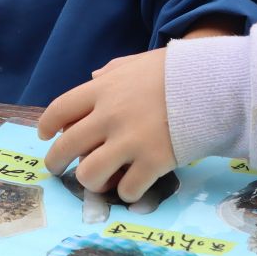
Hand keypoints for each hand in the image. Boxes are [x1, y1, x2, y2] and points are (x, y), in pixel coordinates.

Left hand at [38, 48, 175, 202]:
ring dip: (90, 181)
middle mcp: (109, 116)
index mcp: (103, 90)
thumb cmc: (175, 71)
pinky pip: (126, 189)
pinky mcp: (152, 163)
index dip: (46, 125)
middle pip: (66, 146)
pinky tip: (131, 187)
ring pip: (89, 174)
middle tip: (57, 168)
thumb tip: (94, 78)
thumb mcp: (137, 63)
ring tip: (98, 180)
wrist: (212, 83)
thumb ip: (112, 72)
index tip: (44, 135)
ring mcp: (129, 141)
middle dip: (56, 161)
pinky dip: (126, 192)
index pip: (60, 109)